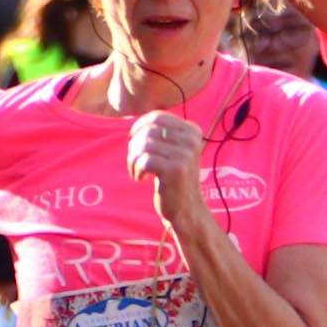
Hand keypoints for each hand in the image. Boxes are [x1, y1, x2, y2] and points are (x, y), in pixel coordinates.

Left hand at [127, 110, 206, 225]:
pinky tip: (142, 179)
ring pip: (143, 145)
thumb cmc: (175, 179)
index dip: (139, 126)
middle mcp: (192, 141)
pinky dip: (137, 170)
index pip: (158, 117)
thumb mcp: (174, 151)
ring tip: (138, 171)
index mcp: (193, 132)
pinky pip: (144, 160)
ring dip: (133, 159)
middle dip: (135, 145)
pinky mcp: (175, 170)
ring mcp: (185, 155)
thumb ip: (161, 134)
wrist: (187, 209)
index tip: (135, 141)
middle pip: (148, 130)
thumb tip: (136, 124)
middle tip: (137, 161)